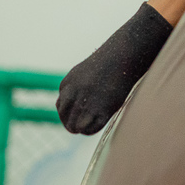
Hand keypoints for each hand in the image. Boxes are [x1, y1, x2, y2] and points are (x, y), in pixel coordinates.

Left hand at [56, 3, 173, 133]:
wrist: (122, 55)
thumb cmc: (108, 63)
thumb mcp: (85, 73)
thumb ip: (76, 89)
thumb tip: (75, 110)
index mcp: (67, 85)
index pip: (61, 108)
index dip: (70, 113)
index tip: (82, 112)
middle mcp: (73, 95)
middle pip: (66, 120)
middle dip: (74, 124)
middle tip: (87, 122)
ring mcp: (86, 103)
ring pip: (75, 127)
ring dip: (83, 128)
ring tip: (94, 122)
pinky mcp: (101, 109)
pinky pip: (90, 129)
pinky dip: (92, 129)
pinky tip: (100, 121)